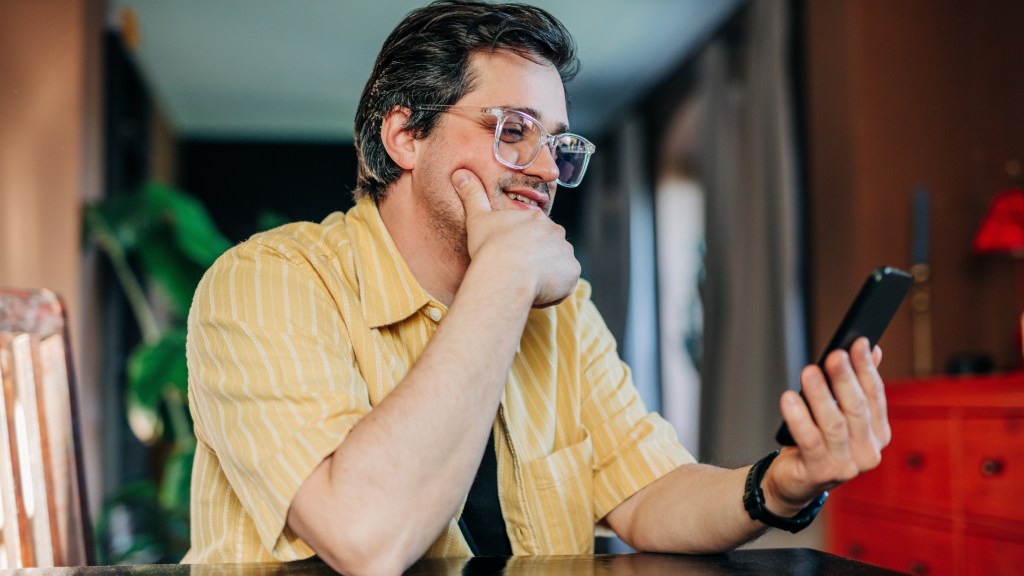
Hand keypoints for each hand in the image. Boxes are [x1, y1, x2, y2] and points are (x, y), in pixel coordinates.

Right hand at [452, 169, 579, 306]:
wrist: (505, 272)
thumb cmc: (490, 247)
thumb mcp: (477, 219)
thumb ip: (472, 196)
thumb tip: (460, 173)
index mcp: (536, 218)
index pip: (535, 233)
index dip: (523, 248)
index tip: (510, 258)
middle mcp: (556, 232)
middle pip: (550, 248)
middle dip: (537, 260)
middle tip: (517, 273)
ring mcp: (566, 252)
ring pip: (558, 266)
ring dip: (546, 276)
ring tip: (525, 284)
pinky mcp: (572, 272)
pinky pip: (566, 284)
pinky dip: (554, 291)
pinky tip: (535, 292)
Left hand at [763, 337, 889, 514]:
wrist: (794, 483)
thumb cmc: (818, 443)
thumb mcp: (840, 414)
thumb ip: (856, 384)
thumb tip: (871, 349)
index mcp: (878, 434)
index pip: (875, 396)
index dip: (867, 369)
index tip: (859, 343)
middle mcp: (868, 452)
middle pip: (856, 409)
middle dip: (845, 379)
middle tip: (835, 355)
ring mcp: (847, 466)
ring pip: (833, 424)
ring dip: (820, 396)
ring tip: (809, 372)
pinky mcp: (821, 473)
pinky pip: (809, 441)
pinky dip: (799, 418)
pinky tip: (788, 398)